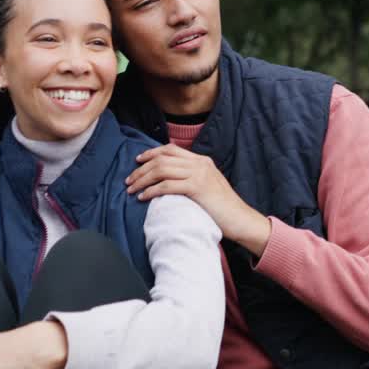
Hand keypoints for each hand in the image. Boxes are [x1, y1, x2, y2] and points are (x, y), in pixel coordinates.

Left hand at [125, 144, 270, 255]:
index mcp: (202, 161)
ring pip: (161, 170)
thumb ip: (191, 179)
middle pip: (162, 159)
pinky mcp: (197, 188)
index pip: (171, 149)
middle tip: (129, 180)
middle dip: (141, 169)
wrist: (240, 219)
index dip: (151, 153)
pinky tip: (143, 197)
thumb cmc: (222, 208)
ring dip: (142, 180)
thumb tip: (168, 181)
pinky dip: (151, 191)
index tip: (137, 161)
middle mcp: (200, 163)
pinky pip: (167, 186)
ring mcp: (199, 174)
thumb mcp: (207, 187)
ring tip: (131, 190)